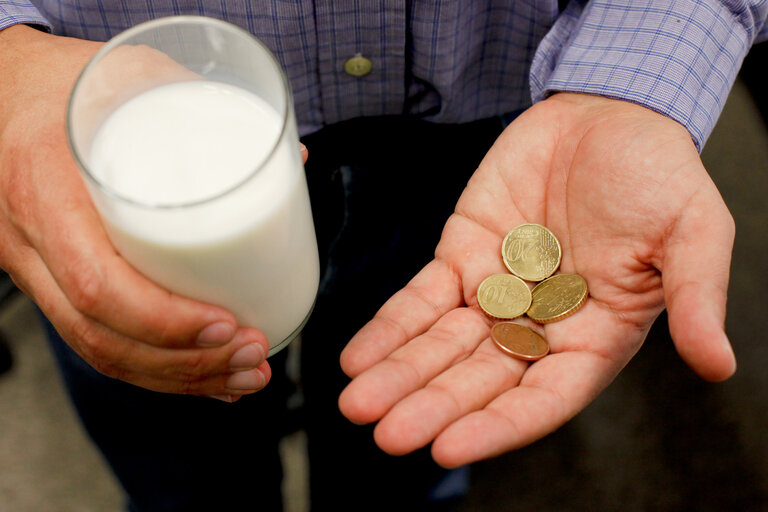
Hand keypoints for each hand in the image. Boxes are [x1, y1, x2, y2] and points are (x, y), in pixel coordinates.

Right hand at [0, 25, 277, 398]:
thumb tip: (295, 157)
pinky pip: (95, 338)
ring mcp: (35, 266)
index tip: (228, 324)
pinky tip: (201, 375)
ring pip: (98, 349)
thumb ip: (208, 111)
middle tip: (253, 358)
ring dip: (177, 377)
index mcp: (49, 186)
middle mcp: (32, 238)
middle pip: (102, 334)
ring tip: (243, 377)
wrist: (1, 92)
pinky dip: (153, 367)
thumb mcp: (132, 75)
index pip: (96, 282)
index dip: (164, 320)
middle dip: (186, 362)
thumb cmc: (69, 82)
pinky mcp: (50, 278)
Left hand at [338, 92, 735, 465]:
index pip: (543, 395)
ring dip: (399, 375)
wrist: (605, 114)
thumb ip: (695, 296)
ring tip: (358, 404)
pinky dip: (389, 327)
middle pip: (479, 378)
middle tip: (389, 433)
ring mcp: (495, 293)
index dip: (499, 424)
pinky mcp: (462, 255)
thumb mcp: (692, 230)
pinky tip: (359, 356)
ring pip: (440, 345)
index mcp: (593, 335)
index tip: (450, 446)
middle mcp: (539, 324)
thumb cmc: (657, 173)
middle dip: (432, 406)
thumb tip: (719, 365)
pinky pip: (420, 298)